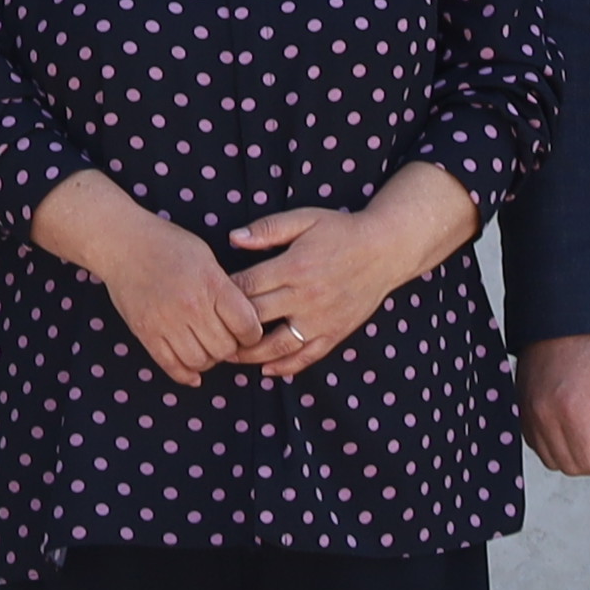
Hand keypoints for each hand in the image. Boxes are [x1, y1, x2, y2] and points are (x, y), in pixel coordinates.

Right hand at [39, 175, 259, 386]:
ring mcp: (166, 321)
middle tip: (223, 339)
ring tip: (204, 347)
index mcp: (212, 284)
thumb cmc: (168, 246)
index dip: (252, 334)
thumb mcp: (207, 259)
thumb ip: (225, 290)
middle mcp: (191, 305)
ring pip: (200, 361)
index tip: (246, 332)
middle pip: (225, 348)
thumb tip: (241, 323)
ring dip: (207, 360)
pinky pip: (172, 366)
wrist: (123, 243)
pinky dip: (186, 374)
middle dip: (229, 348)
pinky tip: (192, 371)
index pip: (247, 326)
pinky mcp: (145, 332)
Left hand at [225, 203, 428, 380]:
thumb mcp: (304, 219)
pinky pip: (307, 357)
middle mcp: (306, 298)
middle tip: (205, 330)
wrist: (385, 250)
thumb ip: (268, 229)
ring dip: (250, 354)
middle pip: (256, 319)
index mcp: (294, 267)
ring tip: (228, 354)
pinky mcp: (335, 334)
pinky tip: (266, 370)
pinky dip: (286, 367)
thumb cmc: (340, 231)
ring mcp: (321, 320)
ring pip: (278, 346)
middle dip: (228, 326)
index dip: (222, 294)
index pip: (247, 286)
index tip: (205, 297)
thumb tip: (233, 238)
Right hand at [521, 331, 589, 479]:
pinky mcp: (521, 405)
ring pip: (551, 458)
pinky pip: (535, 442)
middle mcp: (543, 413)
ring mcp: (528, 410)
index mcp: (571, 407)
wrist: (560, 313)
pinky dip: (556, 446)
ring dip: (576, 457)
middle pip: (569, 464)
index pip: (589, 460)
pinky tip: (575, 428)